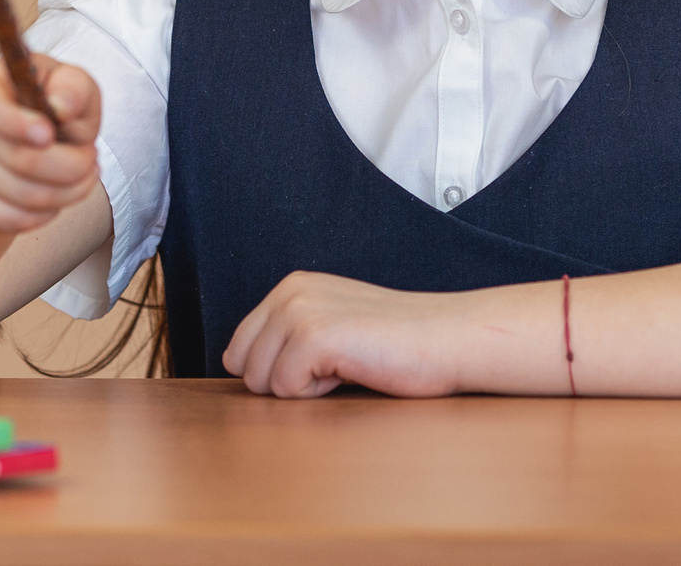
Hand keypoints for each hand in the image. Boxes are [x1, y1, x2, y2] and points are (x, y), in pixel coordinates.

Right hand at [0, 54, 98, 235]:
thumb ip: (73, 86)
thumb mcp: (72, 85)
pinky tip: (58, 196)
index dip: (17, 123)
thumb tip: (62, 106)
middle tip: (90, 157)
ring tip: (83, 176)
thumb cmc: (52, 109)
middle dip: (70, 164)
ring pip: (22, 194)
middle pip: (17, 158)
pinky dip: (47, 213)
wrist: (29, 146)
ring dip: (68, 191)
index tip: (49, 135)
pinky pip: (12, 219)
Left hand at [223, 271, 466, 398]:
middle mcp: (289, 291)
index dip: (278, 371)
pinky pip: (287, 390)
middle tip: (338, 365)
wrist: (446, 340)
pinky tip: (353, 370)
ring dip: (303, 388)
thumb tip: (234, 363)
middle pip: (244, 367)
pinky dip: (319, 394)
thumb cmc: (395, 344)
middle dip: (285, 381)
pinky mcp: (314, 336)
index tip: (326, 361)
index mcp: (291, 287)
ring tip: (347, 365)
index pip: (239, 349)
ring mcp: (300, 311)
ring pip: (261, 382)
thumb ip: (285, 336)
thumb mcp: (331, 326)